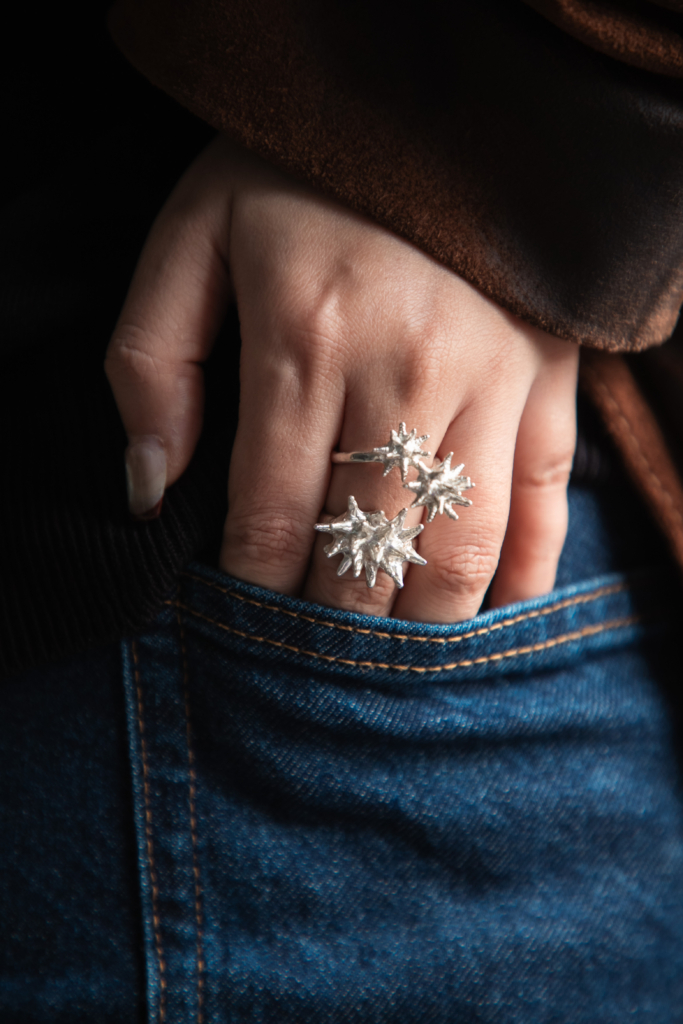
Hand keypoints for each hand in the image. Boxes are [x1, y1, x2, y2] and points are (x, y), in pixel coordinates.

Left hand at [105, 135, 577, 622]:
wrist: (437, 102)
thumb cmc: (301, 172)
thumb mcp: (192, 235)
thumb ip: (151, 362)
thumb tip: (148, 491)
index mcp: (303, 341)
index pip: (272, 518)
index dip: (256, 589)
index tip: (247, 620)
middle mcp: (407, 375)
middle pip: (367, 553)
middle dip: (333, 625)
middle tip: (312, 660)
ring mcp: (491, 382)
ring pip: (461, 551)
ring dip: (421, 624)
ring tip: (389, 655)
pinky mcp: (549, 381)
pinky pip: (548, 504)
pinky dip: (523, 574)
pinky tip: (491, 610)